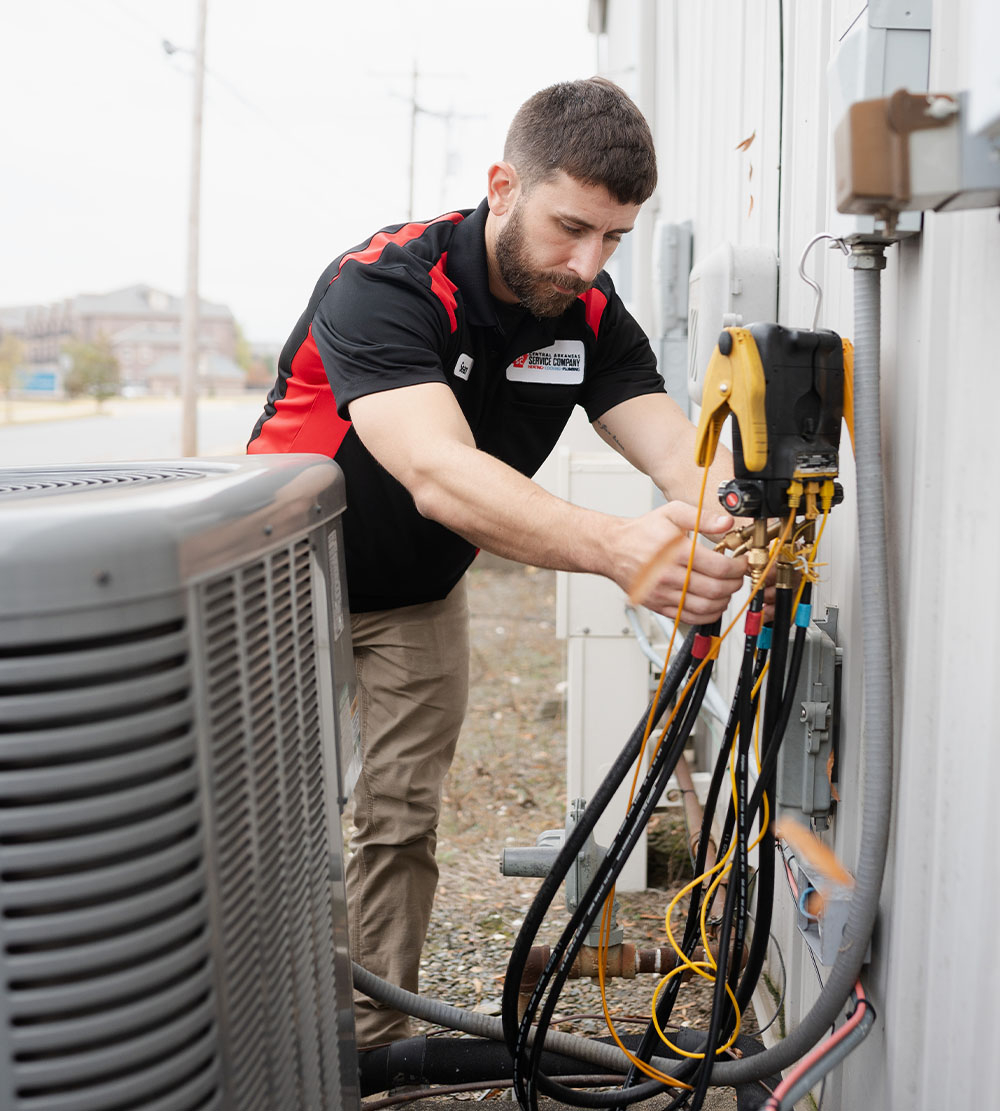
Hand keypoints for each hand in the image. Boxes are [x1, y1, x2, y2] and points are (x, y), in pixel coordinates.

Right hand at [614, 502, 746, 623]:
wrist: (613, 549)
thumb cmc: (642, 532)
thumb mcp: (672, 513)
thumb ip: (702, 517)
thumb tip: (727, 523)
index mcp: (675, 552)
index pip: (719, 567)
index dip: (738, 567)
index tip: (741, 563)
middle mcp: (668, 575)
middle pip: (715, 589)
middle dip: (735, 584)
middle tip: (738, 576)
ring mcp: (663, 593)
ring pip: (705, 607)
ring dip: (724, 601)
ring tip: (727, 589)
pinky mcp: (658, 605)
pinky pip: (690, 617)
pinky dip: (708, 614)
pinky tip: (713, 604)